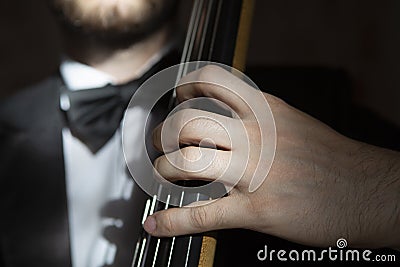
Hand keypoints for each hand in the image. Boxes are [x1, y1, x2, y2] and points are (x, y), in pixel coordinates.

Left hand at [144, 65, 399, 248]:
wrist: (368, 191)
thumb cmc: (329, 158)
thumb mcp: (291, 121)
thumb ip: (256, 116)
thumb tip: (221, 116)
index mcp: (265, 109)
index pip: (212, 82)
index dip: (184, 87)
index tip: (175, 98)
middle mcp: (255, 134)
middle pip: (187, 122)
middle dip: (162, 134)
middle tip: (159, 144)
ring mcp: (254, 172)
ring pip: (187, 163)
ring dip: (162, 171)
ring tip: (161, 177)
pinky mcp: (258, 210)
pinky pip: (203, 215)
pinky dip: (172, 221)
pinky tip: (156, 224)